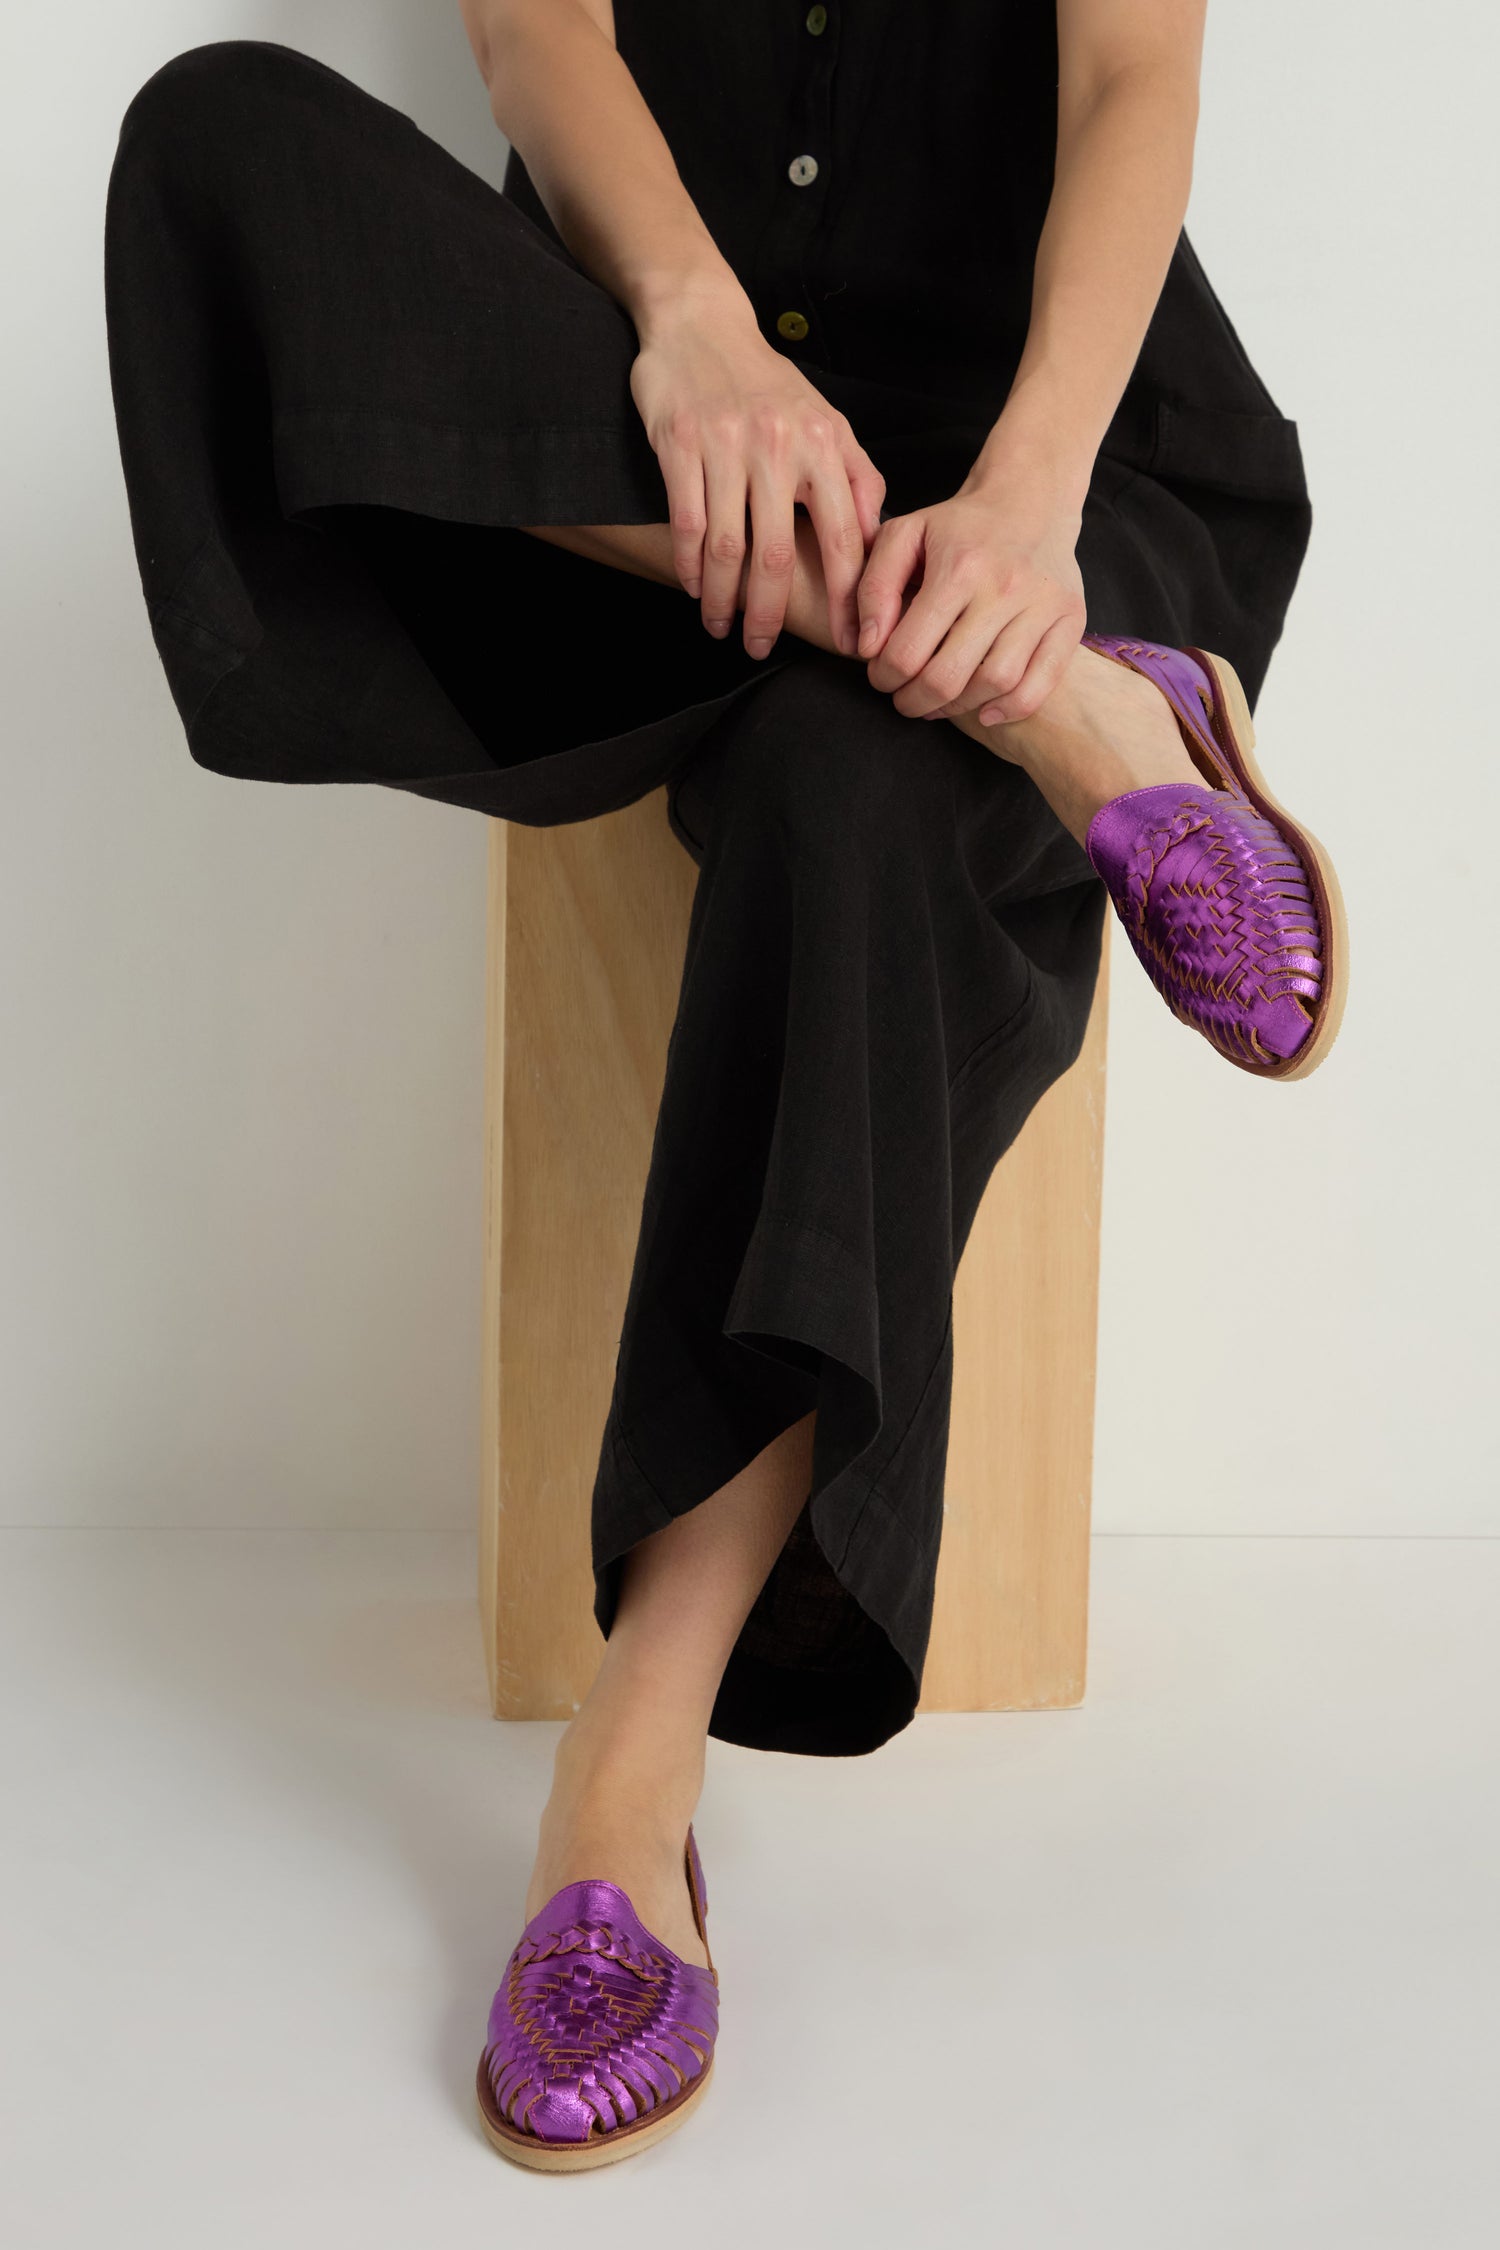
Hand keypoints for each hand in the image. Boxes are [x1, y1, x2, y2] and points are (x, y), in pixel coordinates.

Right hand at [631, 285, 885, 658]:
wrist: (701, 322)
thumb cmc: (768, 383)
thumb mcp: (826, 420)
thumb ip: (855, 477)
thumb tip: (877, 540)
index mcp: (825, 444)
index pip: (846, 537)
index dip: (850, 598)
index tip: (852, 642)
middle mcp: (779, 445)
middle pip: (777, 555)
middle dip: (769, 614)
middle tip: (762, 649)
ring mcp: (727, 444)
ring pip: (727, 547)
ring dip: (723, 599)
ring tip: (721, 628)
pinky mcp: (680, 443)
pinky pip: (687, 522)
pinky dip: (690, 565)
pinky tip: (694, 589)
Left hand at [855, 477, 1085, 725]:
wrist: (1029, 500)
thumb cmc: (958, 525)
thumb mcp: (904, 535)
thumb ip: (873, 587)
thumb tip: (866, 647)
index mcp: (959, 567)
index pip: (908, 651)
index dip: (884, 676)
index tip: (880, 676)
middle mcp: (1006, 587)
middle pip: (950, 677)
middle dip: (915, 701)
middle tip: (904, 700)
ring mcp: (1043, 605)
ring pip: (995, 685)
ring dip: (958, 708)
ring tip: (938, 702)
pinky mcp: (1071, 619)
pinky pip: (1041, 683)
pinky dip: (1010, 708)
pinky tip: (984, 710)